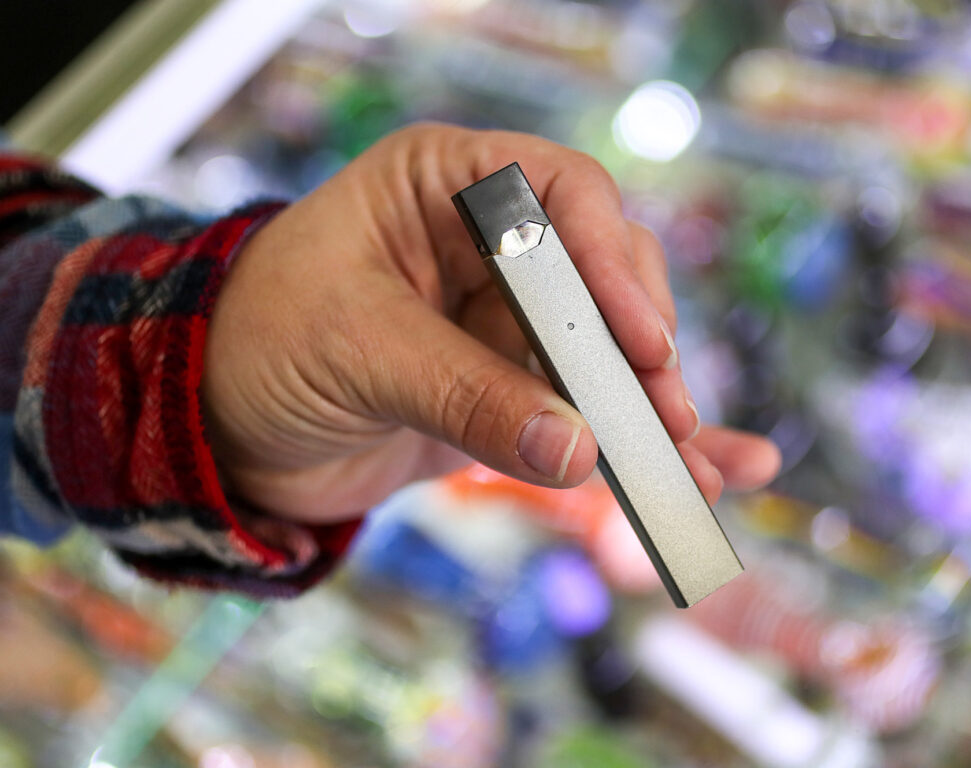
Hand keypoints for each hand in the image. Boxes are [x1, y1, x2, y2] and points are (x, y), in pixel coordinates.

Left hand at [201, 124, 780, 522]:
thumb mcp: (358, 352)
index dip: (610, 265)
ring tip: (696, 473)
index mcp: (446, 188)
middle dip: (639, 353)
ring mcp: (506, 324)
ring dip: (656, 415)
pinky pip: (588, 415)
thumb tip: (576, 449)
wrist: (217, 427)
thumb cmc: (258, 344)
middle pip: (603, 280)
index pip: (561, 197)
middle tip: (663, 417)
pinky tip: (708, 474)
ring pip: (608, 357)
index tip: (639, 341)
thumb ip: (466, 394)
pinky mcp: (511, 393)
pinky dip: (639, 449)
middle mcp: (490, 248)